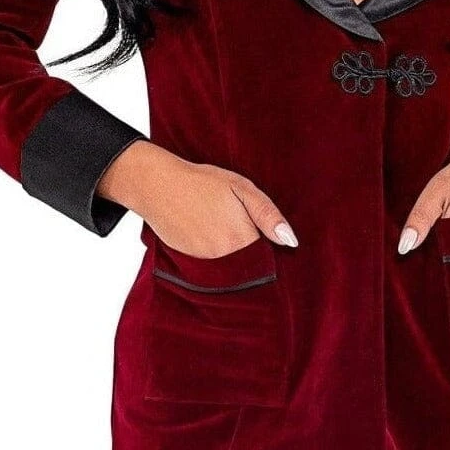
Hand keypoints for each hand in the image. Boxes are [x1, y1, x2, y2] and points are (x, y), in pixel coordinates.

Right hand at [98, 142, 298, 254]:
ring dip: (233, 254)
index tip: (261, 229)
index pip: (268, 254)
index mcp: (243, 239)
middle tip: (237, 223)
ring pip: (231, 267)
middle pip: (250, 263)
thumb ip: (268, 215)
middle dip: (252, 251)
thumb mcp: (242, 188)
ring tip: (221, 226)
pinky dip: (215, 256)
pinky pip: (212, 267)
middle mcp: (225, 257)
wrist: (158, 185)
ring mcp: (206, 263)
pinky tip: (207, 233)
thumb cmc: (203, 182)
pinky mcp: (189, 264)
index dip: (268, 243)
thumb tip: (291, 242)